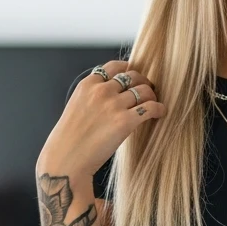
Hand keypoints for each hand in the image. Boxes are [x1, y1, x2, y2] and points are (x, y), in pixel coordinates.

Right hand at [38, 60, 165, 181]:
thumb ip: (93, 95)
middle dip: (144, 82)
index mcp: (88, 85)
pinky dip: (159, 109)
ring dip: (152, 96)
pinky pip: (151, 107)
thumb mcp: (76, 106)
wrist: (66, 159)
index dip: (129, 69)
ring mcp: (114, 105)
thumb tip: (114, 92)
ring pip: (144, 90)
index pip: (115, 66)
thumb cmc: (69, 138)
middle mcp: (102, 91)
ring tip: (154, 103)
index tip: (135, 76)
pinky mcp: (125, 122)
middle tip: (148, 91)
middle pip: (134, 76)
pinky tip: (160, 113)